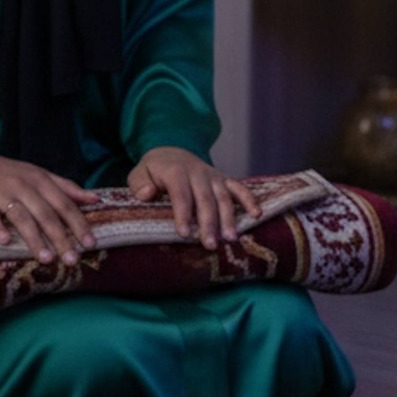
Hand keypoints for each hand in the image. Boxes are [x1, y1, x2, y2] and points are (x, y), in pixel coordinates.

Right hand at [0, 140, 99, 264]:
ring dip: (35, 239)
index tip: (91, 244)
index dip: (79, 224)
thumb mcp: (38, 175)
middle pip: (47, 214)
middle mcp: (24, 186)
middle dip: (61, 238)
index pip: (65, 204)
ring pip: (22, 217)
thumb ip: (66, 187)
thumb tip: (96, 199)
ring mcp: (2, 194)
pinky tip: (5, 242)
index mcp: (41, 180)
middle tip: (72, 259)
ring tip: (47, 259)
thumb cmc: (8, 173)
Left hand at [128, 147, 259, 250]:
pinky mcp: (224, 180)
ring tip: (231, 239)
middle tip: (210, 244)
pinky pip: (239, 188)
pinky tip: (256, 215)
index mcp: (176, 171)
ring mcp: (213, 176)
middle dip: (209, 222)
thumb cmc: (154, 171)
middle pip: (205, 198)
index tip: (184, 233)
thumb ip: (140, 183)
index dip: (183, 213)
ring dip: (228, 217)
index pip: (181, 193)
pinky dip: (249, 200)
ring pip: (223, 196)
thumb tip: (146, 194)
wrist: (171, 152)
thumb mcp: (139, 173)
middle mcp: (198, 172)